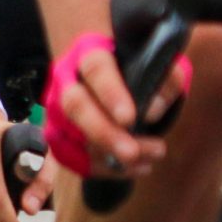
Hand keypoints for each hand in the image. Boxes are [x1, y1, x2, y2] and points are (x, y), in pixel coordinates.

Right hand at [42, 32, 191, 183]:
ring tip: (146, 161)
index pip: (96, 69)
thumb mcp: (162, 65)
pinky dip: (99, 168)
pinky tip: (132, 169)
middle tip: (131, 153)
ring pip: (69, 136)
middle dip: (103, 133)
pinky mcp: (56, 133)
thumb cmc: (140, 68)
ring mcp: (56, 108)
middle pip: (75, 106)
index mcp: (90, 52)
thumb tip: (150, 112)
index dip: (111, 94)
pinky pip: (68, 157)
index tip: (130, 119)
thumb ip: (165, 82)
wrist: (114, 76)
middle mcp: (65, 78)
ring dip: (106, 155)